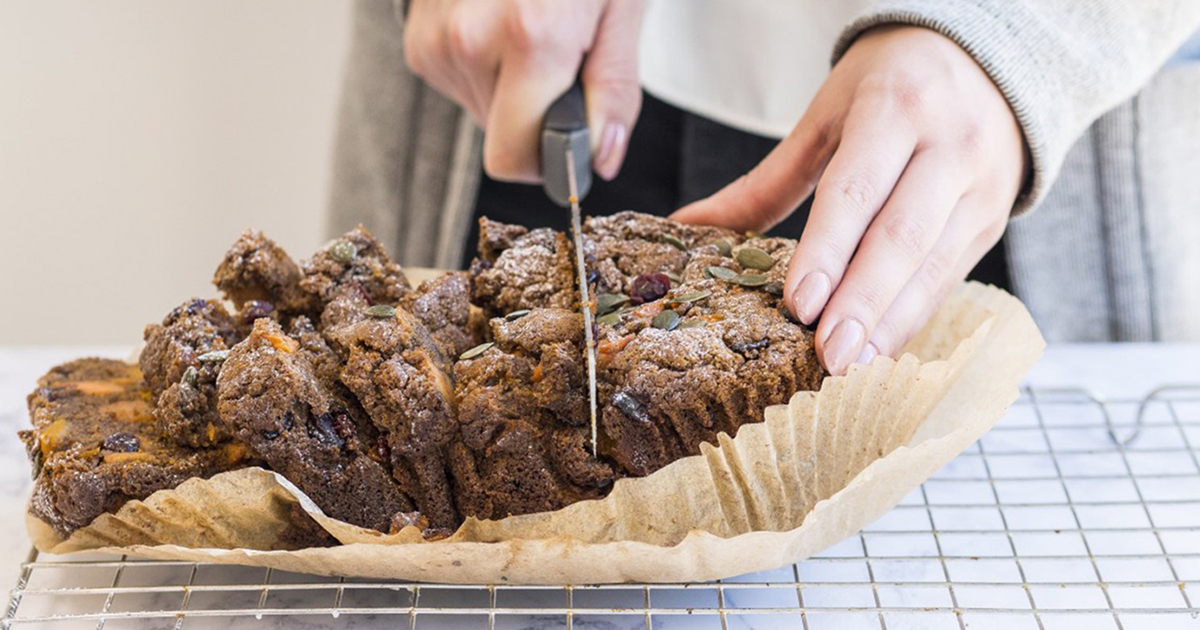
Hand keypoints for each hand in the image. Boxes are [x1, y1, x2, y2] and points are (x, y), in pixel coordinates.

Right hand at [403, 0, 646, 181]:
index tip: (570, 141)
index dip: (546, 161)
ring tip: (530, 30)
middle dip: (536, 114)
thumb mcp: (621, 8)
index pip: (512, 157)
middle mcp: (470, 39)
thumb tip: (603, 157)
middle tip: (560, 58)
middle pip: (500, 135)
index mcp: (531, 37)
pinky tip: (501, 24)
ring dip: (510, 88)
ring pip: (480, 110)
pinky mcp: (417, 34)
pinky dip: (485, 66)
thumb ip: (614, 88)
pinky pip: (458, 82)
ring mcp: (435, 36)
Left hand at [672, 26, 1026, 374]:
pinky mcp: (994, 218)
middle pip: (902, 237)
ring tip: (854, 369)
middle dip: (862, 303)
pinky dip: (914, 318)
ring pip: (934, 266)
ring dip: (891, 325)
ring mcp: (981, 186)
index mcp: (896, 108)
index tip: (800, 304)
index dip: (827, 251)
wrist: (989, 60)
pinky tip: (881, 351)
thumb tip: (688, 226)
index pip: (856, 190)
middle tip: (829, 357)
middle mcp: (950, 145)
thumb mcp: (827, 116)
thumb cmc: (889, 87)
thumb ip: (766, 182)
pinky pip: (951, 276)